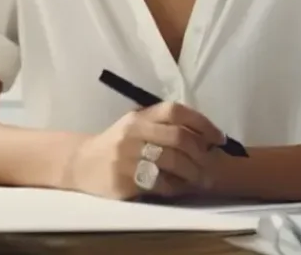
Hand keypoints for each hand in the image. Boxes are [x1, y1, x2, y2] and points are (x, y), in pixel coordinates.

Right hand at [65, 102, 226, 199]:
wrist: (81, 163)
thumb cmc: (117, 146)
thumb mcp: (135, 128)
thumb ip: (164, 129)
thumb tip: (207, 141)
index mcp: (139, 117)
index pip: (175, 111)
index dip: (202, 123)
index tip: (219, 139)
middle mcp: (133, 132)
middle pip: (178, 138)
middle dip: (201, 154)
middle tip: (211, 166)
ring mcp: (126, 156)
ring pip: (172, 161)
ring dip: (193, 173)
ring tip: (201, 181)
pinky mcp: (123, 179)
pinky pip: (159, 183)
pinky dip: (175, 187)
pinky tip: (178, 188)